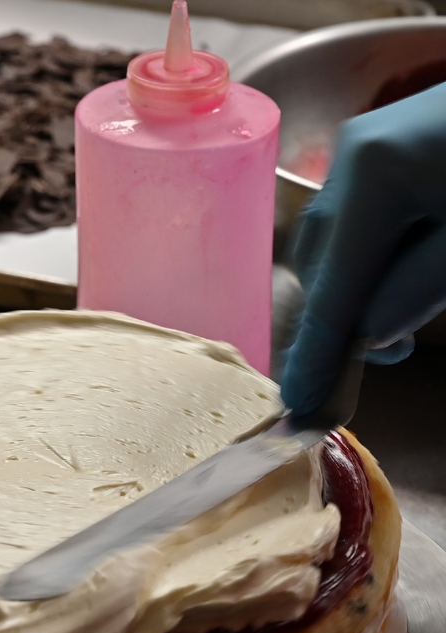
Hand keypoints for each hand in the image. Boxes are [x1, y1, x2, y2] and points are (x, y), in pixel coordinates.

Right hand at [281, 82, 445, 415]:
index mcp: (374, 174)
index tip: (300, 401)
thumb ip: (416, 292)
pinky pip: (355, 221)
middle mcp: (351, 157)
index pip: (334, 287)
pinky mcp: (381, 150)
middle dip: (343, 317)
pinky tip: (405, 269)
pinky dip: (371, 258)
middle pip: (321, 266)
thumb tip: (368, 332)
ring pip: (334, 246)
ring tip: (402, 313)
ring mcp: (362, 149)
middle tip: (391, 353)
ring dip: (359, 290)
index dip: (317, 352)